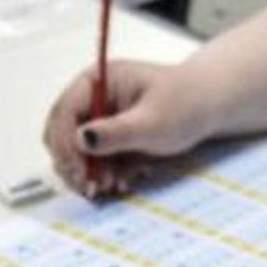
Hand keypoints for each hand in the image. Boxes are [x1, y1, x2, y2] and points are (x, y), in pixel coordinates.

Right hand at [43, 60, 213, 198]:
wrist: (207, 108)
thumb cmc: (185, 104)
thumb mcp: (153, 121)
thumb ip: (117, 132)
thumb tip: (83, 139)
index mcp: (97, 81)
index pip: (64, 112)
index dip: (65, 144)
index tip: (80, 170)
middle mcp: (90, 100)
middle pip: (59, 135)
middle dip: (72, 163)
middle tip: (92, 185)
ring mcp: (96, 121)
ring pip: (71, 154)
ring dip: (86, 174)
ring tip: (111, 184)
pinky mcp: (104, 141)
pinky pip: (89, 164)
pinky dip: (99, 176)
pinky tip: (119, 182)